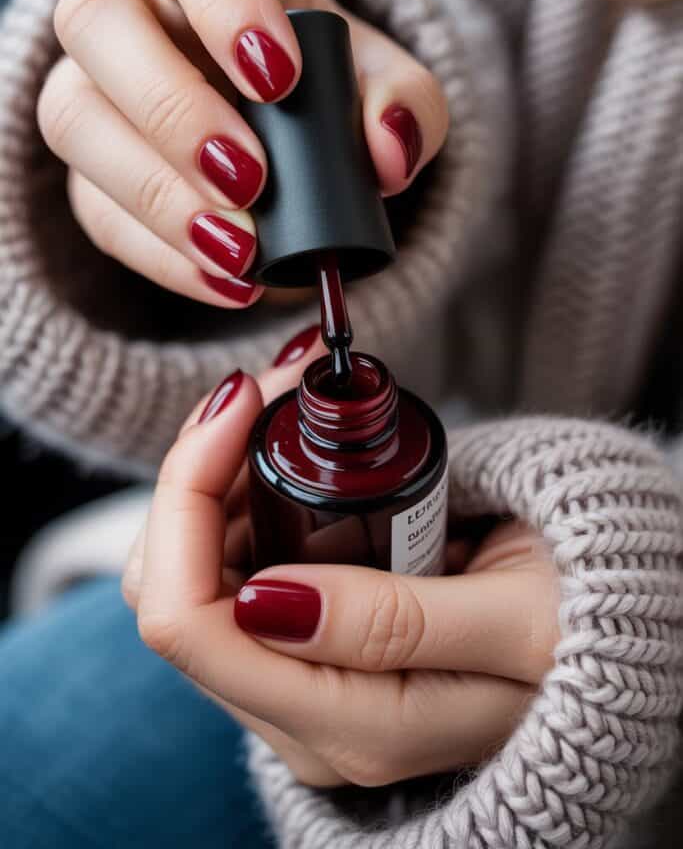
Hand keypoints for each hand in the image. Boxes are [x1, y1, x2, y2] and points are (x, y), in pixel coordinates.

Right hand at [37, 0, 447, 307]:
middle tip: (252, 180)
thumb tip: (389, 150)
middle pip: (98, 19)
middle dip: (172, 107)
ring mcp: (96, 88)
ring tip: (240, 250)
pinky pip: (96, 209)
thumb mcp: (388, 86)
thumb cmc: (331, 88)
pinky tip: (226, 281)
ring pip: (71, 116)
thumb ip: (407, 104)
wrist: (293, 144)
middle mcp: (133, 7)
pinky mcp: (91, 173)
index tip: (280, 78)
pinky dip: (160, 254)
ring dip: (154, 191)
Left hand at [123, 332, 559, 788]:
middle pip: (170, 591)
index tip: (243, 402)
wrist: (600, 642)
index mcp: (346, 724)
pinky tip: (277, 449)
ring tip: (277, 403)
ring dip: (212, 477)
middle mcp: (300, 719)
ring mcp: (296, 685)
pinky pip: (228, 570)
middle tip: (265, 389)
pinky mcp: (304, 649)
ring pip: (190, 575)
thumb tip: (260, 599)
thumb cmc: (576, 634)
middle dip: (196, 472)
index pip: (188, 621)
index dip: (187, 496)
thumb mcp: (513, 623)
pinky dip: (235, 497)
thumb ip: (390, 623)